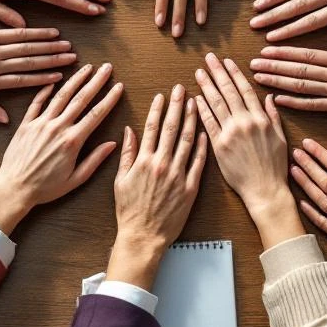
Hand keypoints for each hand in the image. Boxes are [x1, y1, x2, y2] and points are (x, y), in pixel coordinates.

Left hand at [0, 27, 76, 122]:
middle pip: (29, 61)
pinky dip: (29, 31)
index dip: (45, 78)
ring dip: (47, 44)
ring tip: (65, 43)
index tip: (62, 77)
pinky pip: (10, 32)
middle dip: (53, 59)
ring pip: (24, 45)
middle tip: (73, 57)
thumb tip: (6, 119)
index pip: (24, 80)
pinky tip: (44, 31)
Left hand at [0, 63, 123, 233]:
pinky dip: (46, 90)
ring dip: (75, 80)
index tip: (118, 86)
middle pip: (81, 99)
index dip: (109, 98)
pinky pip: (37, 102)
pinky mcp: (26, 124)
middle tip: (106, 68)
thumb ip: (95, 160)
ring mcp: (40, 124)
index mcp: (72, 141)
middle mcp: (57, 128)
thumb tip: (113, 144)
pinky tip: (54, 80)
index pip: (96, 114)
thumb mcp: (76, 179)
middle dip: (96, 81)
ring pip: (61, 96)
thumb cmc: (45, 188)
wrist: (14, 188)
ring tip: (86, 67)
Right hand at [109, 84, 207, 288]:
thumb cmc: (130, 211)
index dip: (158, 109)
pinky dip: (203, 146)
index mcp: (144, 161)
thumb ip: (126, 154)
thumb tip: (129, 131)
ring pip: (188, 142)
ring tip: (196, 103)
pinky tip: (206, 132)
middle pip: (172, 129)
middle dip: (177, 106)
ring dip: (192, 120)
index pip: (152, 127)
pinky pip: (199, 163)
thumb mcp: (121, 180)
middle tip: (182, 89)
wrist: (143, 237)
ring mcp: (178, 176)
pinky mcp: (190, 188)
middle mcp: (162, 164)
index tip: (163, 95)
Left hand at [194, 54, 303, 248]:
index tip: (226, 61)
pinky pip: (208, 124)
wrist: (265, 191)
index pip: (245, 89)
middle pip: (228, 92)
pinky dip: (202, 110)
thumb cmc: (274, 167)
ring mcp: (231, 134)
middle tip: (208, 58)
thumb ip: (274, 117)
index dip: (235, 73)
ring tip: (199, 72)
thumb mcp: (280, 139)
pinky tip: (195, 98)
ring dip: (207, 86)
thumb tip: (270, 97)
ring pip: (216, 104)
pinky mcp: (219, 147)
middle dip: (217, 72)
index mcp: (260, 119)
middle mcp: (245, 123)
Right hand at [250, 48, 326, 162]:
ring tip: (261, 56)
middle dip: (274, 75)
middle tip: (252, 71)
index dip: (286, 99)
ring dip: (280, 59)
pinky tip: (285, 45)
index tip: (267, 96)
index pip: (307, 102)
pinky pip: (319, 52)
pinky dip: (299, 49)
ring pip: (304, 64)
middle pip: (299, 80)